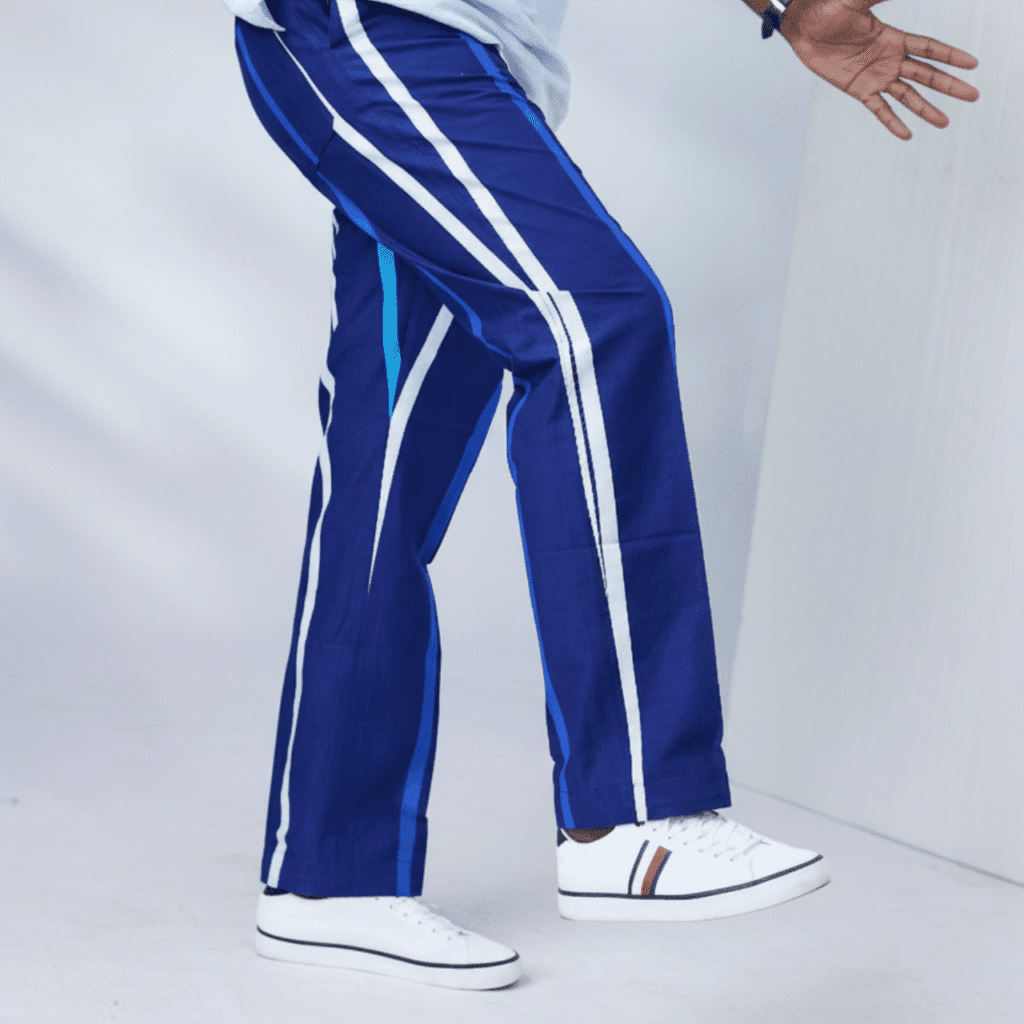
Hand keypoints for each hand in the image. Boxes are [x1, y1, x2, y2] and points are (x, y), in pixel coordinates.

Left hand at [780, 0, 979, 139]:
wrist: (803, 27)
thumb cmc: (829, 7)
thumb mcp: (858, 1)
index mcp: (894, 38)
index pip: (930, 49)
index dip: (951, 56)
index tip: (973, 64)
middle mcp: (890, 59)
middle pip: (927, 75)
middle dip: (949, 86)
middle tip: (973, 96)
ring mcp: (875, 77)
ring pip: (907, 96)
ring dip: (925, 109)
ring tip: (944, 122)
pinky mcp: (858, 90)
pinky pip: (878, 110)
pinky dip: (892, 123)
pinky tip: (906, 135)